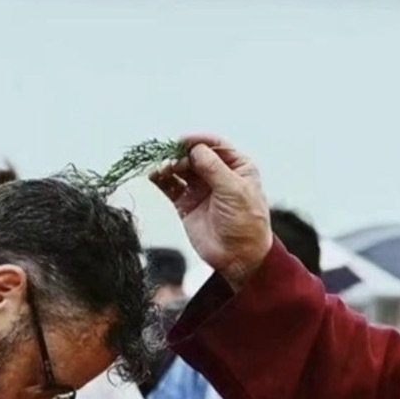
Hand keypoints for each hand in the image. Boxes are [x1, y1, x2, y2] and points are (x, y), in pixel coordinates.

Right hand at [149, 134, 272, 289]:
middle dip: (181, 154)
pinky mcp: (186, 204)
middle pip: (194, 155)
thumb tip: (195, 149)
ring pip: (180, 168)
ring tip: (163, 169)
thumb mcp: (234, 191)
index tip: (183, 141)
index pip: (216, 145)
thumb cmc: (246, 222)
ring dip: (169, 165)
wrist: (239, 257)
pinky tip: (153, 176)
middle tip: (172, 161)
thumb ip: (213, 168)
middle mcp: (218, 175)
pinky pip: (170, 186)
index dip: (199, 140)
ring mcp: (201, 189)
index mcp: (237, 167)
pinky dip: (160, 179)